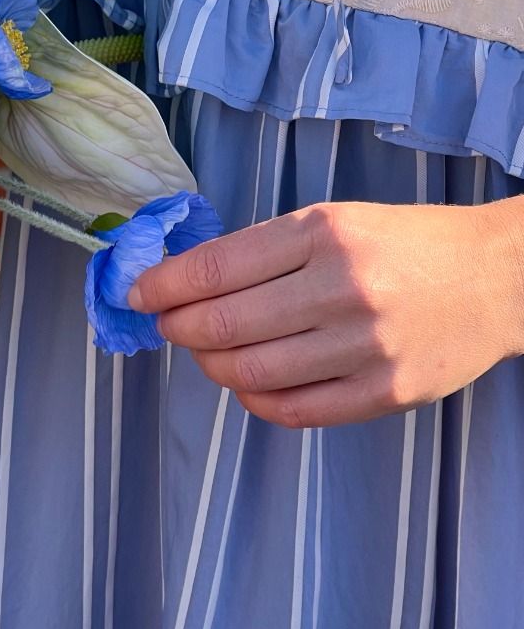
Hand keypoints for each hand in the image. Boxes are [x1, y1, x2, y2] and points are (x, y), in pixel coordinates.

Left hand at [128, 198, 523, 427]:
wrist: (493, 278)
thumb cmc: (405, 241)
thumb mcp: (336, 218)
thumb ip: (268, 249)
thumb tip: (190, 280)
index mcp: (323, 232)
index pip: (217, 267)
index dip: (165, 284)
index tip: (140, 291)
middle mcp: (341, 286)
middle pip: (225, 323)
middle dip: (178, 326)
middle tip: (165, 323)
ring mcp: (365, 345)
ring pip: (253, 370)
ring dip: (210, 365)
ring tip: (203, 352)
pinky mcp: (385, 393)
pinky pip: (295, 410)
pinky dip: (254, 399)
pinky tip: (244, 383)